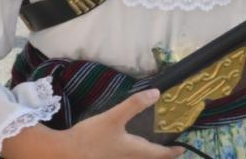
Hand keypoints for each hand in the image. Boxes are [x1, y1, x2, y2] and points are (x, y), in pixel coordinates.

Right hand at [54, 90, 180, 158]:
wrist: (63, 154)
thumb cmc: (91, 137)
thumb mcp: (114, 117)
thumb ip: (134, 105)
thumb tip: (157, 93)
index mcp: (134, 150)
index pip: (158, 153)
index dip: (171, 151)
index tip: (181, 150)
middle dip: (159, 155)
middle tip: (167, 150)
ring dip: (144, 156)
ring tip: (148, 149)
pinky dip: (130, 156)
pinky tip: (124, 150)